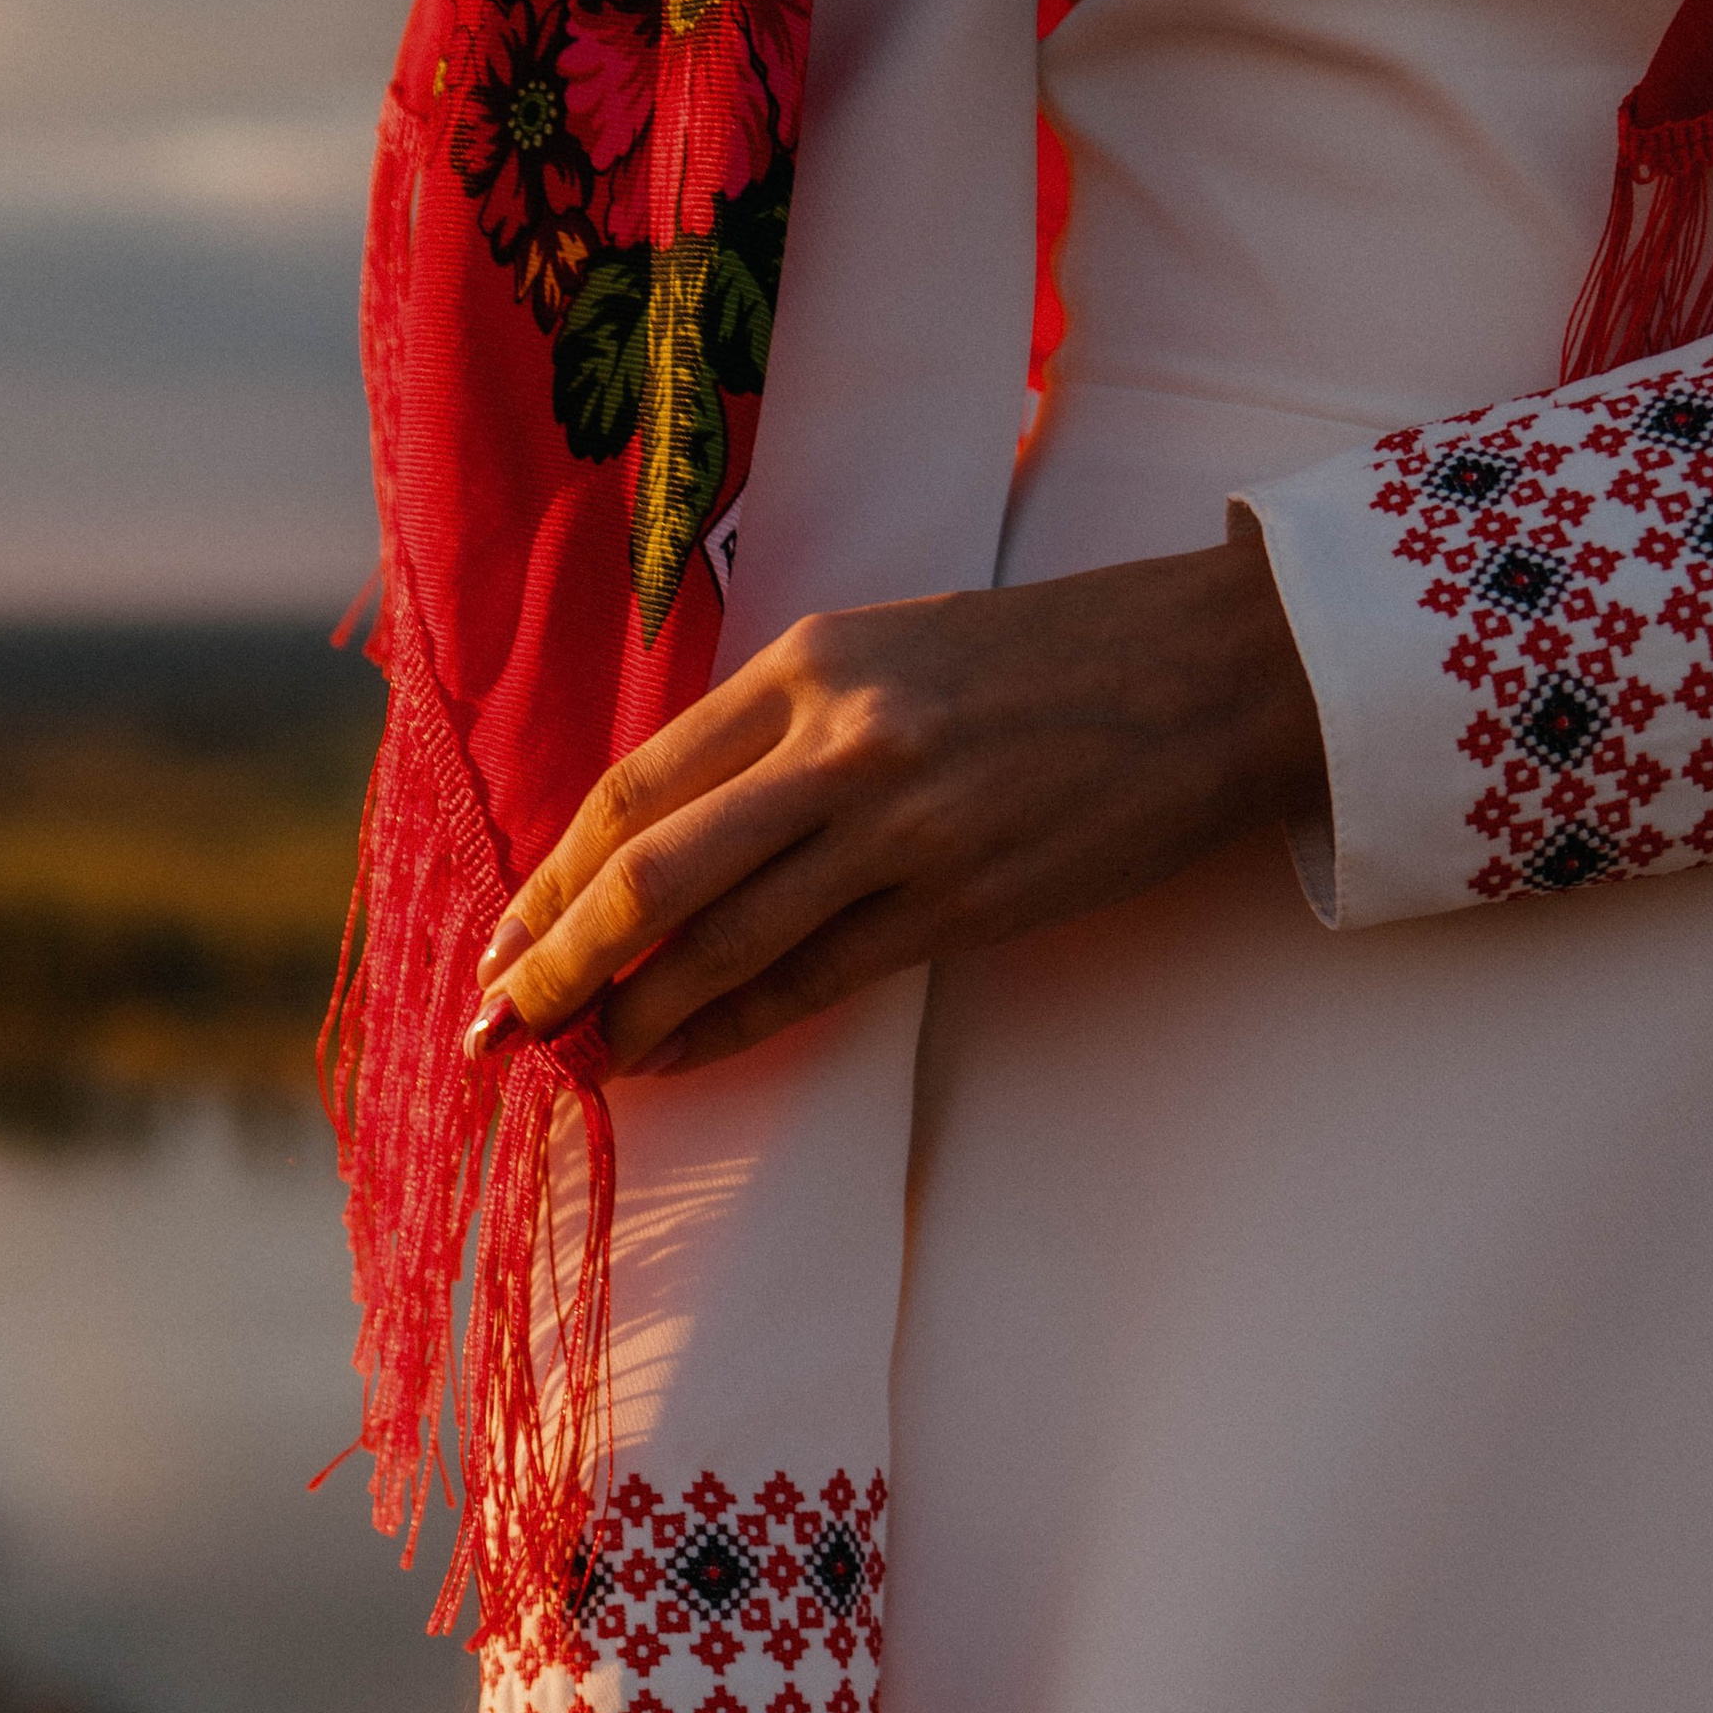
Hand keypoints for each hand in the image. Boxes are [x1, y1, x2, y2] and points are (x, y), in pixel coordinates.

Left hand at [463, 528, 1324, 1081]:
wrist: (1213, 674)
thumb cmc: (1051, 663)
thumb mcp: (898, 653)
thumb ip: (789, 729)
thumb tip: (677, 834)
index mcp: (810, 664)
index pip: (639, 787)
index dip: (552, 876)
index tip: (502, 940)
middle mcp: (841, 741)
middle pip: (651, 871)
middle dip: (557, 960)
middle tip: (499, 1025)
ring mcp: (902, 825)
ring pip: (726, 940)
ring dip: (639, 1013)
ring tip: (589, 1060)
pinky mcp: (964, 898)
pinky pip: (818, 981)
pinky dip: (736, 1026)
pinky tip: (685, 1056)